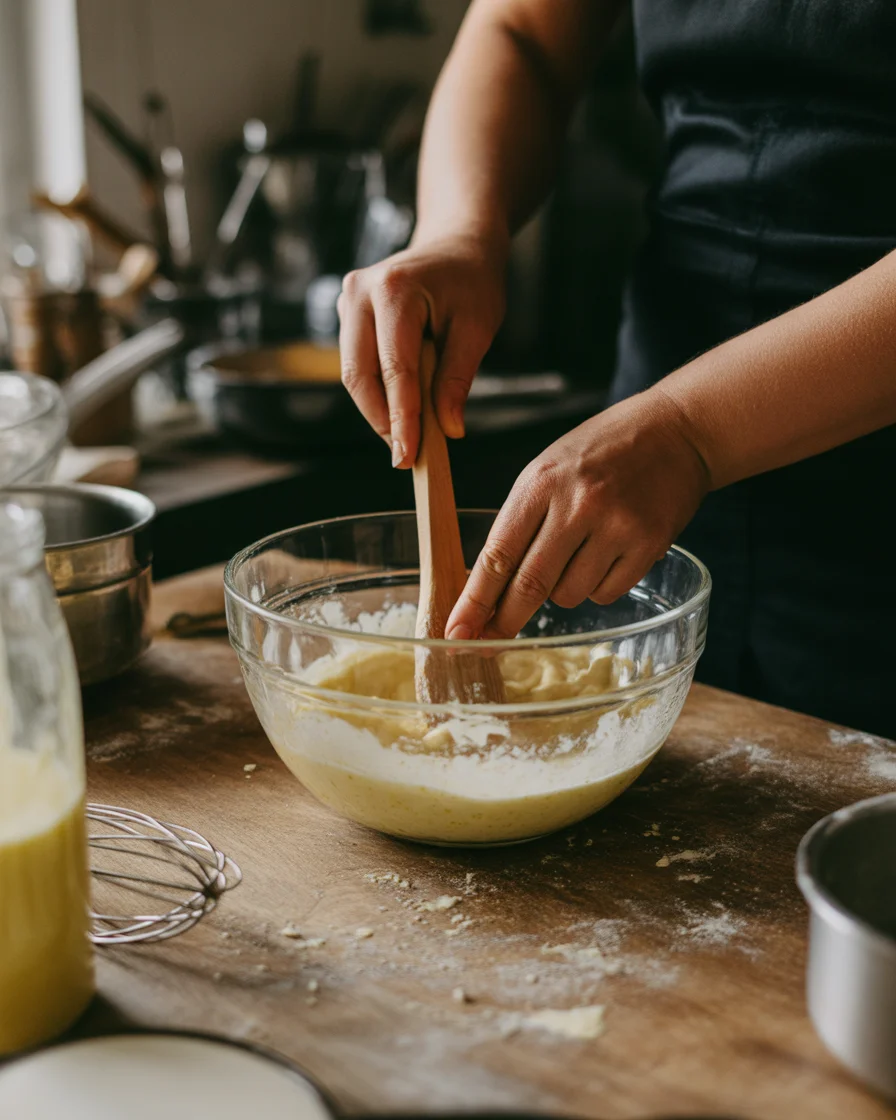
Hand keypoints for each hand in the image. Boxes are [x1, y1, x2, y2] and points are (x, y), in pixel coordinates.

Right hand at [337, 233, 507, 466]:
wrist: (457, 243)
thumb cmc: (472, 281)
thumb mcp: (477, 328)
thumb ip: (458, 378)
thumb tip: (449, 429)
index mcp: (394, 290)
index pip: (394, 368)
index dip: (400, 417)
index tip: (407, 455)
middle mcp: (360, 291)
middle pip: (358, 374)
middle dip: (382, 419)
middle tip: (404, 456)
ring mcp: (347, 299)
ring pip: (352, 373)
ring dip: (377, 408)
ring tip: (406, 435)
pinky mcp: (347, 312)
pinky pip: (355, 363)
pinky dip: (376, 390)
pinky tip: (400, 407)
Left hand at [445, 389, 709, 639]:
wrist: (675, 430)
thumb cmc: (601, 451)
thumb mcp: (548, 469)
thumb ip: (520, 521)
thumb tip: (491, 586)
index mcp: (541, 483)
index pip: (497, 554)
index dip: (474, 600)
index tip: (456, 631)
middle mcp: (577, 505)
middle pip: (530, 585)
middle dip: (506, 619)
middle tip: (491, 639)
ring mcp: (616, 526)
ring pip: (568, 595)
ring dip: (562, 590)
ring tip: (578, 552)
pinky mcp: (648, 544)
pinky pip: (606, 593)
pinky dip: (598, 586)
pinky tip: (608, 554)